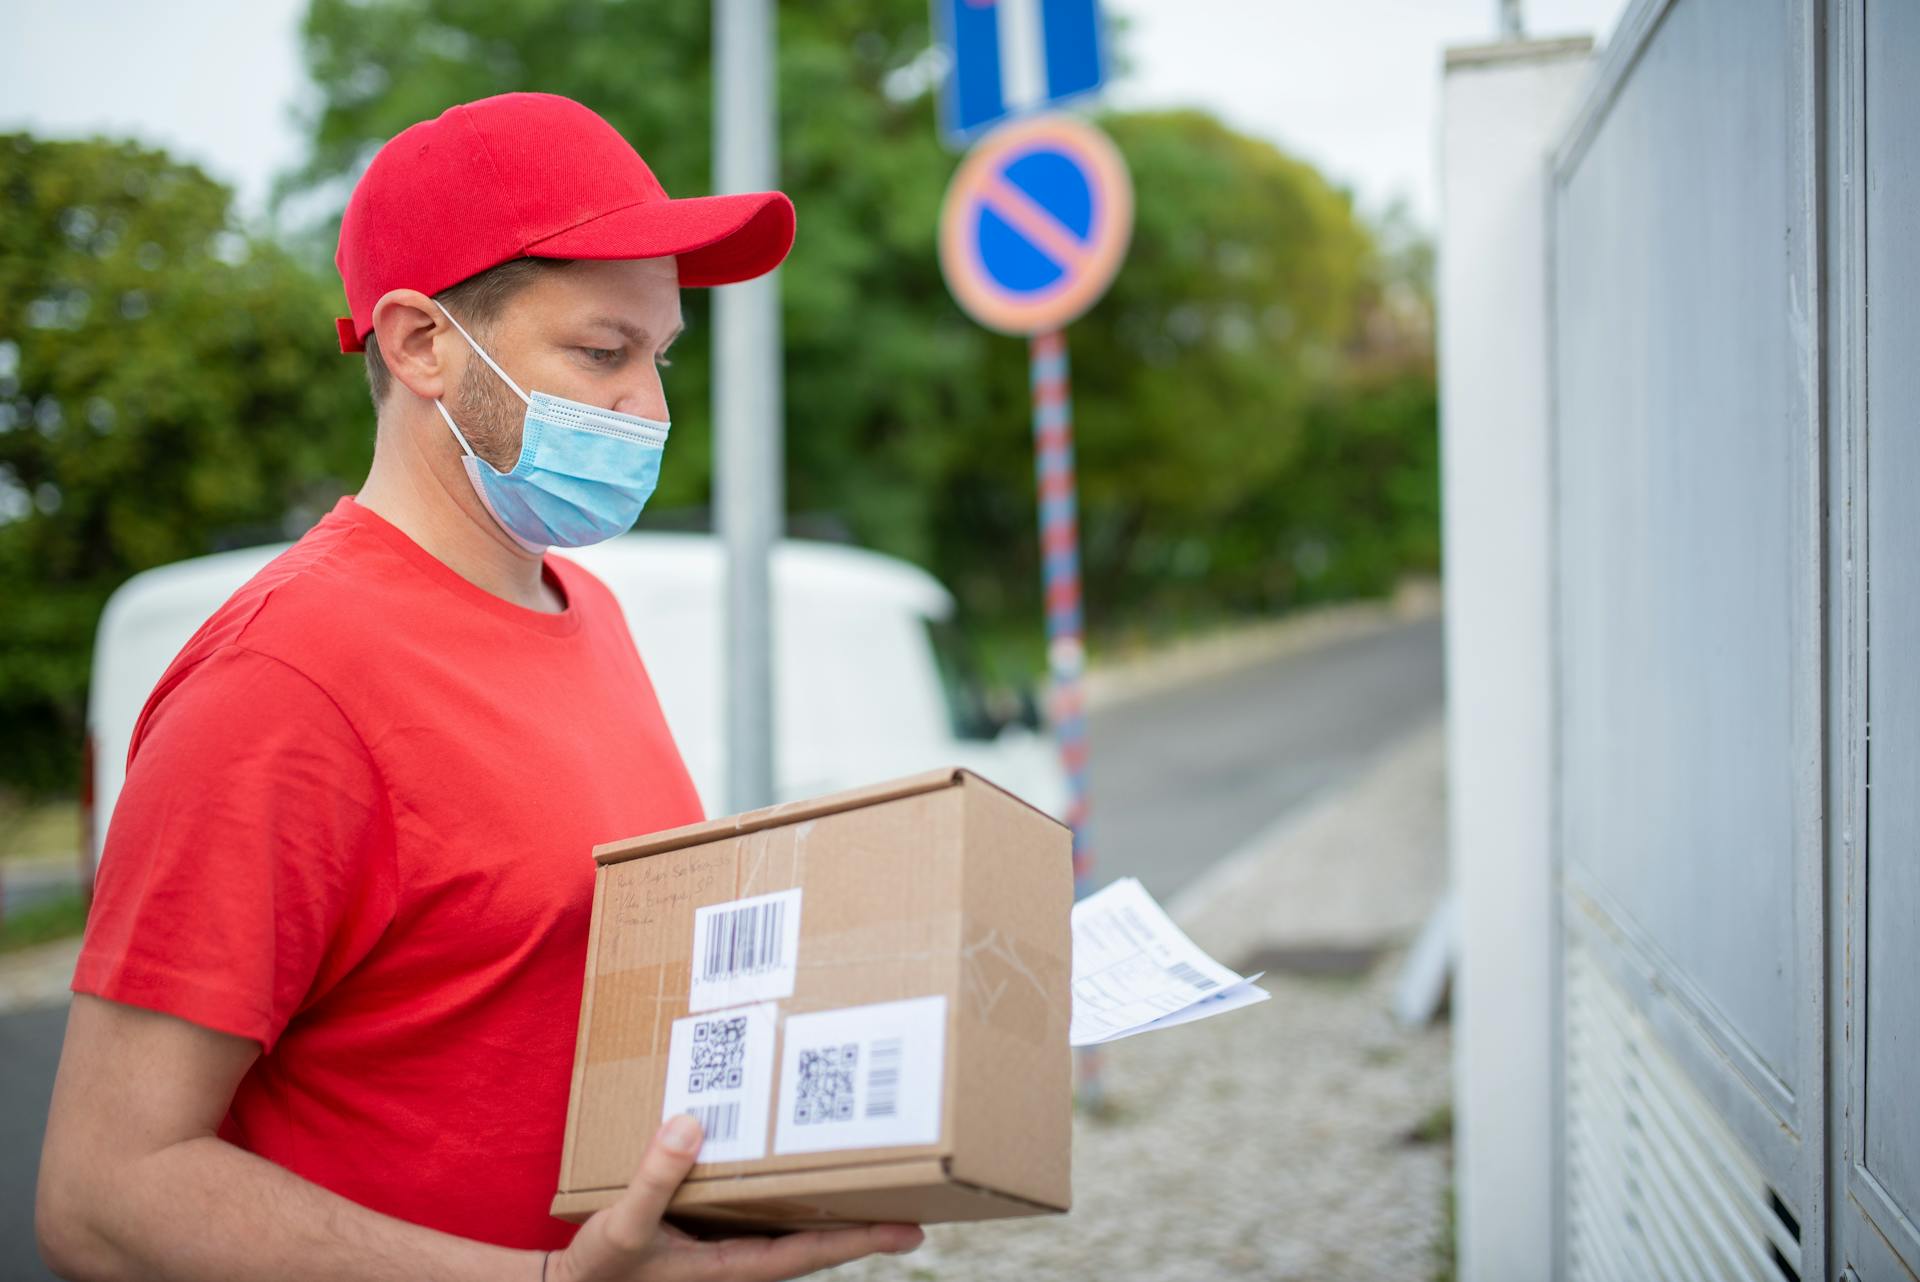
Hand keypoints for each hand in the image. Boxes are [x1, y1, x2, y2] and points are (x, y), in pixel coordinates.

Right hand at [552, 1115, 924, 1281]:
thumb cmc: (600, 1267)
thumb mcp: (623, 1225)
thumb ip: (655, 1179)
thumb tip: (692, 1125)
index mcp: (732, 1267)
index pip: (813, 1253)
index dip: (863, 1240)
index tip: (912, 1230)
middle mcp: (740, 1259)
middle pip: (816, 1238)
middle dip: (863, 1218)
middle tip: (916, 1193)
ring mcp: (727, 1247)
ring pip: (792, 1224)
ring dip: (829, 1202)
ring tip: (872, 1171)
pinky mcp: (710, 1232)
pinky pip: (761, 1210)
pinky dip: (786, 1190)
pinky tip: (794, 1162)